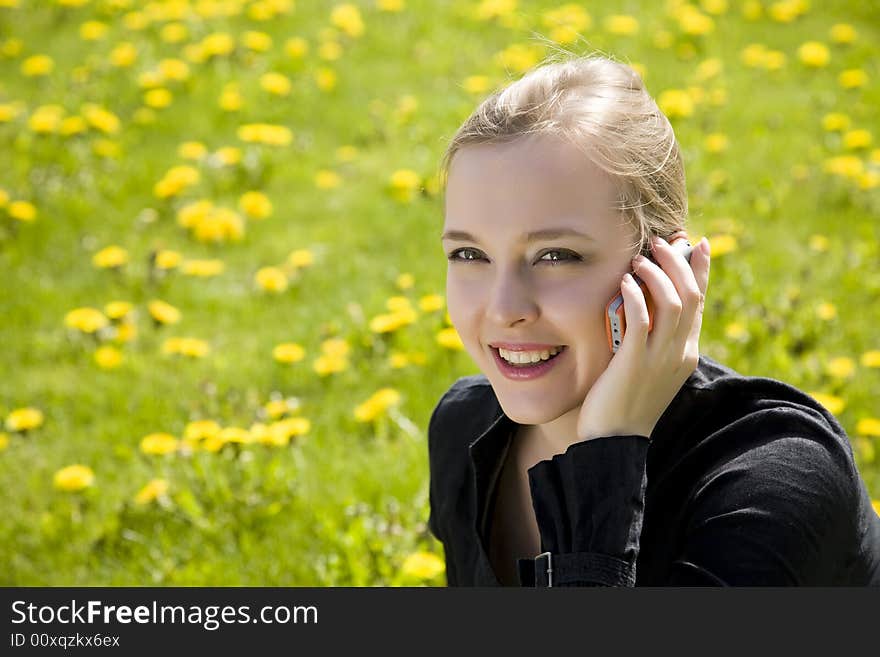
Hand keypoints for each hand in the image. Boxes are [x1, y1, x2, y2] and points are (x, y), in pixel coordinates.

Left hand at [575, 234, 710, 440]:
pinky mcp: (635, 363)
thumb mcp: (647, 368)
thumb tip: (643, 306)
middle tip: (659, 243)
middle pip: (691, 296)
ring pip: (673, 302)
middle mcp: (679, 353)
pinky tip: (624, 282)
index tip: (698, 243)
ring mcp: (660, 359)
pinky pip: (641, 320)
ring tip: (639, 258)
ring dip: (657, 274)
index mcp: (685, 353)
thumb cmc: (625, 403)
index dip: (701, 270)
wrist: (614, 442)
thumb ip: (652, 340)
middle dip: (678, 262)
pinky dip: (635, 295)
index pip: (700, 303)